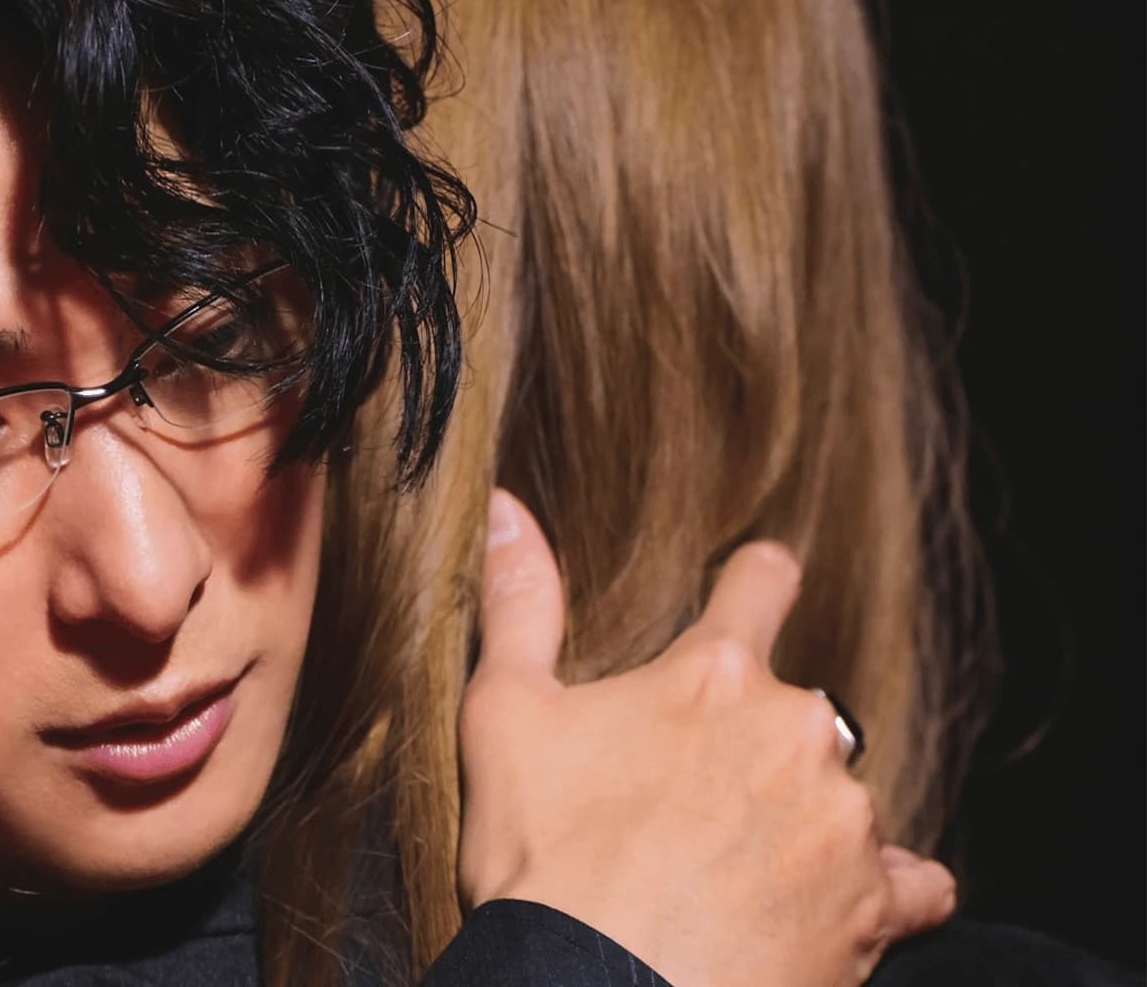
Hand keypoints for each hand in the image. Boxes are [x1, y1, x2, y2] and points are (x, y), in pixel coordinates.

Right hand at [458, 490, 956, 986]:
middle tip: (688, 803)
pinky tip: (830, 910)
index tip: (758, 586)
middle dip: (753, 743)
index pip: (760, 585)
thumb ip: (518, 605)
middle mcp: (795, 732)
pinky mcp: (872, 906)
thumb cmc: (541, 860)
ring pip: (841, 796)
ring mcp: (842, 821)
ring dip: (802, 819)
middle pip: (797, 710)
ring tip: (735, 871)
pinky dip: (880, 891)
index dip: (755, 583)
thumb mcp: (503, 717)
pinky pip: (913, 885)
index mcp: (712, 676)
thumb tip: (508, 506)